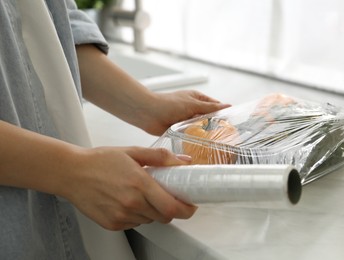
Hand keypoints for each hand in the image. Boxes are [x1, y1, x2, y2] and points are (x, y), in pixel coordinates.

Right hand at [62, 147, 196, 230]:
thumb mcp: (133, 152)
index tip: (191, 205)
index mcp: (140, 184)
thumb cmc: (100, 160)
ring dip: (152, 211)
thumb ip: (160, 157)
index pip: (172, 207)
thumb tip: (183, 162)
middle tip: (166, 196)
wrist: (71, 173)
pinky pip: (134, 224)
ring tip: (141, 195)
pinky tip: (127, 201)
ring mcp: (121, 216)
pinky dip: (137, 215)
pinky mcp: (112, 225)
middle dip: (170, 209)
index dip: (186, 210)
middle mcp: (132, 204)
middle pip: (164, 217)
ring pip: (149, 220)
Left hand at [141, 90, 230, 134]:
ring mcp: (187, 119)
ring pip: (201, 128)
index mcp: (197, 98)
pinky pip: (191, 135)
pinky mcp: (180, 130)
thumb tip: (227, 106)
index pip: (215, 105)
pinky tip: (202, 145)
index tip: (232, 123)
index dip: (223, 113)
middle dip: (215, 125)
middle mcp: (193, 109)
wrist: (148, 114)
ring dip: (205, 133)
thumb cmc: (168, 104)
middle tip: (226, 136)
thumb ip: (211, 107)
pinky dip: (195, 139)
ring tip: (216, 142)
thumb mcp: (193, 104)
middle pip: (209, 118)